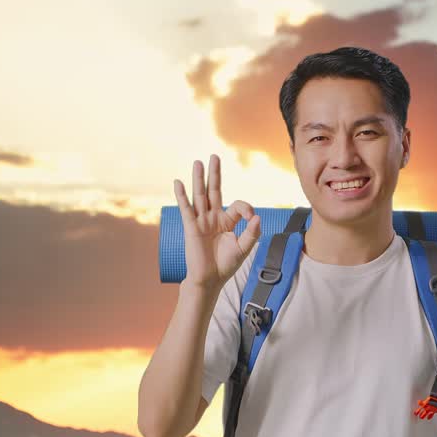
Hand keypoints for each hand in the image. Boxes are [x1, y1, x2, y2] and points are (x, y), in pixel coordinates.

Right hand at [174, 154, 260, 289]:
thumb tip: (258, 217)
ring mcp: (201, 221)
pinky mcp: (191, 227)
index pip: (237, 205)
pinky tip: (178, 182)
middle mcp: (213, 217)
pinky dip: (182, 195)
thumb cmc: (226, 265)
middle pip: (214, 191)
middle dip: (215, 174)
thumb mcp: (244, 249)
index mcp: (227, 221)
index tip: (252, 219)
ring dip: (199, 179)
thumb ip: (252, 233)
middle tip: (214, 156)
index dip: (246, 208)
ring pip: (200, 196)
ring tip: (198, 163)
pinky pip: (186, 209)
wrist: (210, 280)